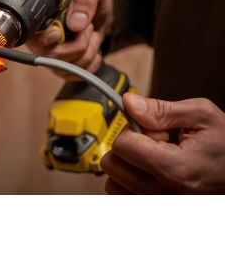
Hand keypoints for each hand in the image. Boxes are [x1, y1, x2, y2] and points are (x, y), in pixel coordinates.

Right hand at [25, 0, 113, 79]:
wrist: (103, 12)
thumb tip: (76, 23)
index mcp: (42, 19)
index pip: (33, 38)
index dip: (45, 40)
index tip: (59, 33)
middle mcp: (42, 40)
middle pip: (52, 57)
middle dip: (78, 45)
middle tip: (88, 27)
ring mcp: (53, 56)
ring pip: (67, 68)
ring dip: (88, 52)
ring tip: (90, 35)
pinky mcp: (64, 68)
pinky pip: (76, 75)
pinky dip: (91, 62)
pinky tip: (91, 47)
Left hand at [100, 92, 224, 193]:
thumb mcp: (201, 115)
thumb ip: (161, 109)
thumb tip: (129, 103)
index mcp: (175, 168)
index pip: (123, 145)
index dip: (133, 129)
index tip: (153, 130)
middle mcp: (163, 193)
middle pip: (112, 164)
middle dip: (127, 146)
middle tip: (153, 144)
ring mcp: (158, 205)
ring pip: (112, 182)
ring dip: (126, 166)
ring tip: (153, 159)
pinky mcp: (154, 210)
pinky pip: (120, 195)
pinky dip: (127, 181)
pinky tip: (148, 172)